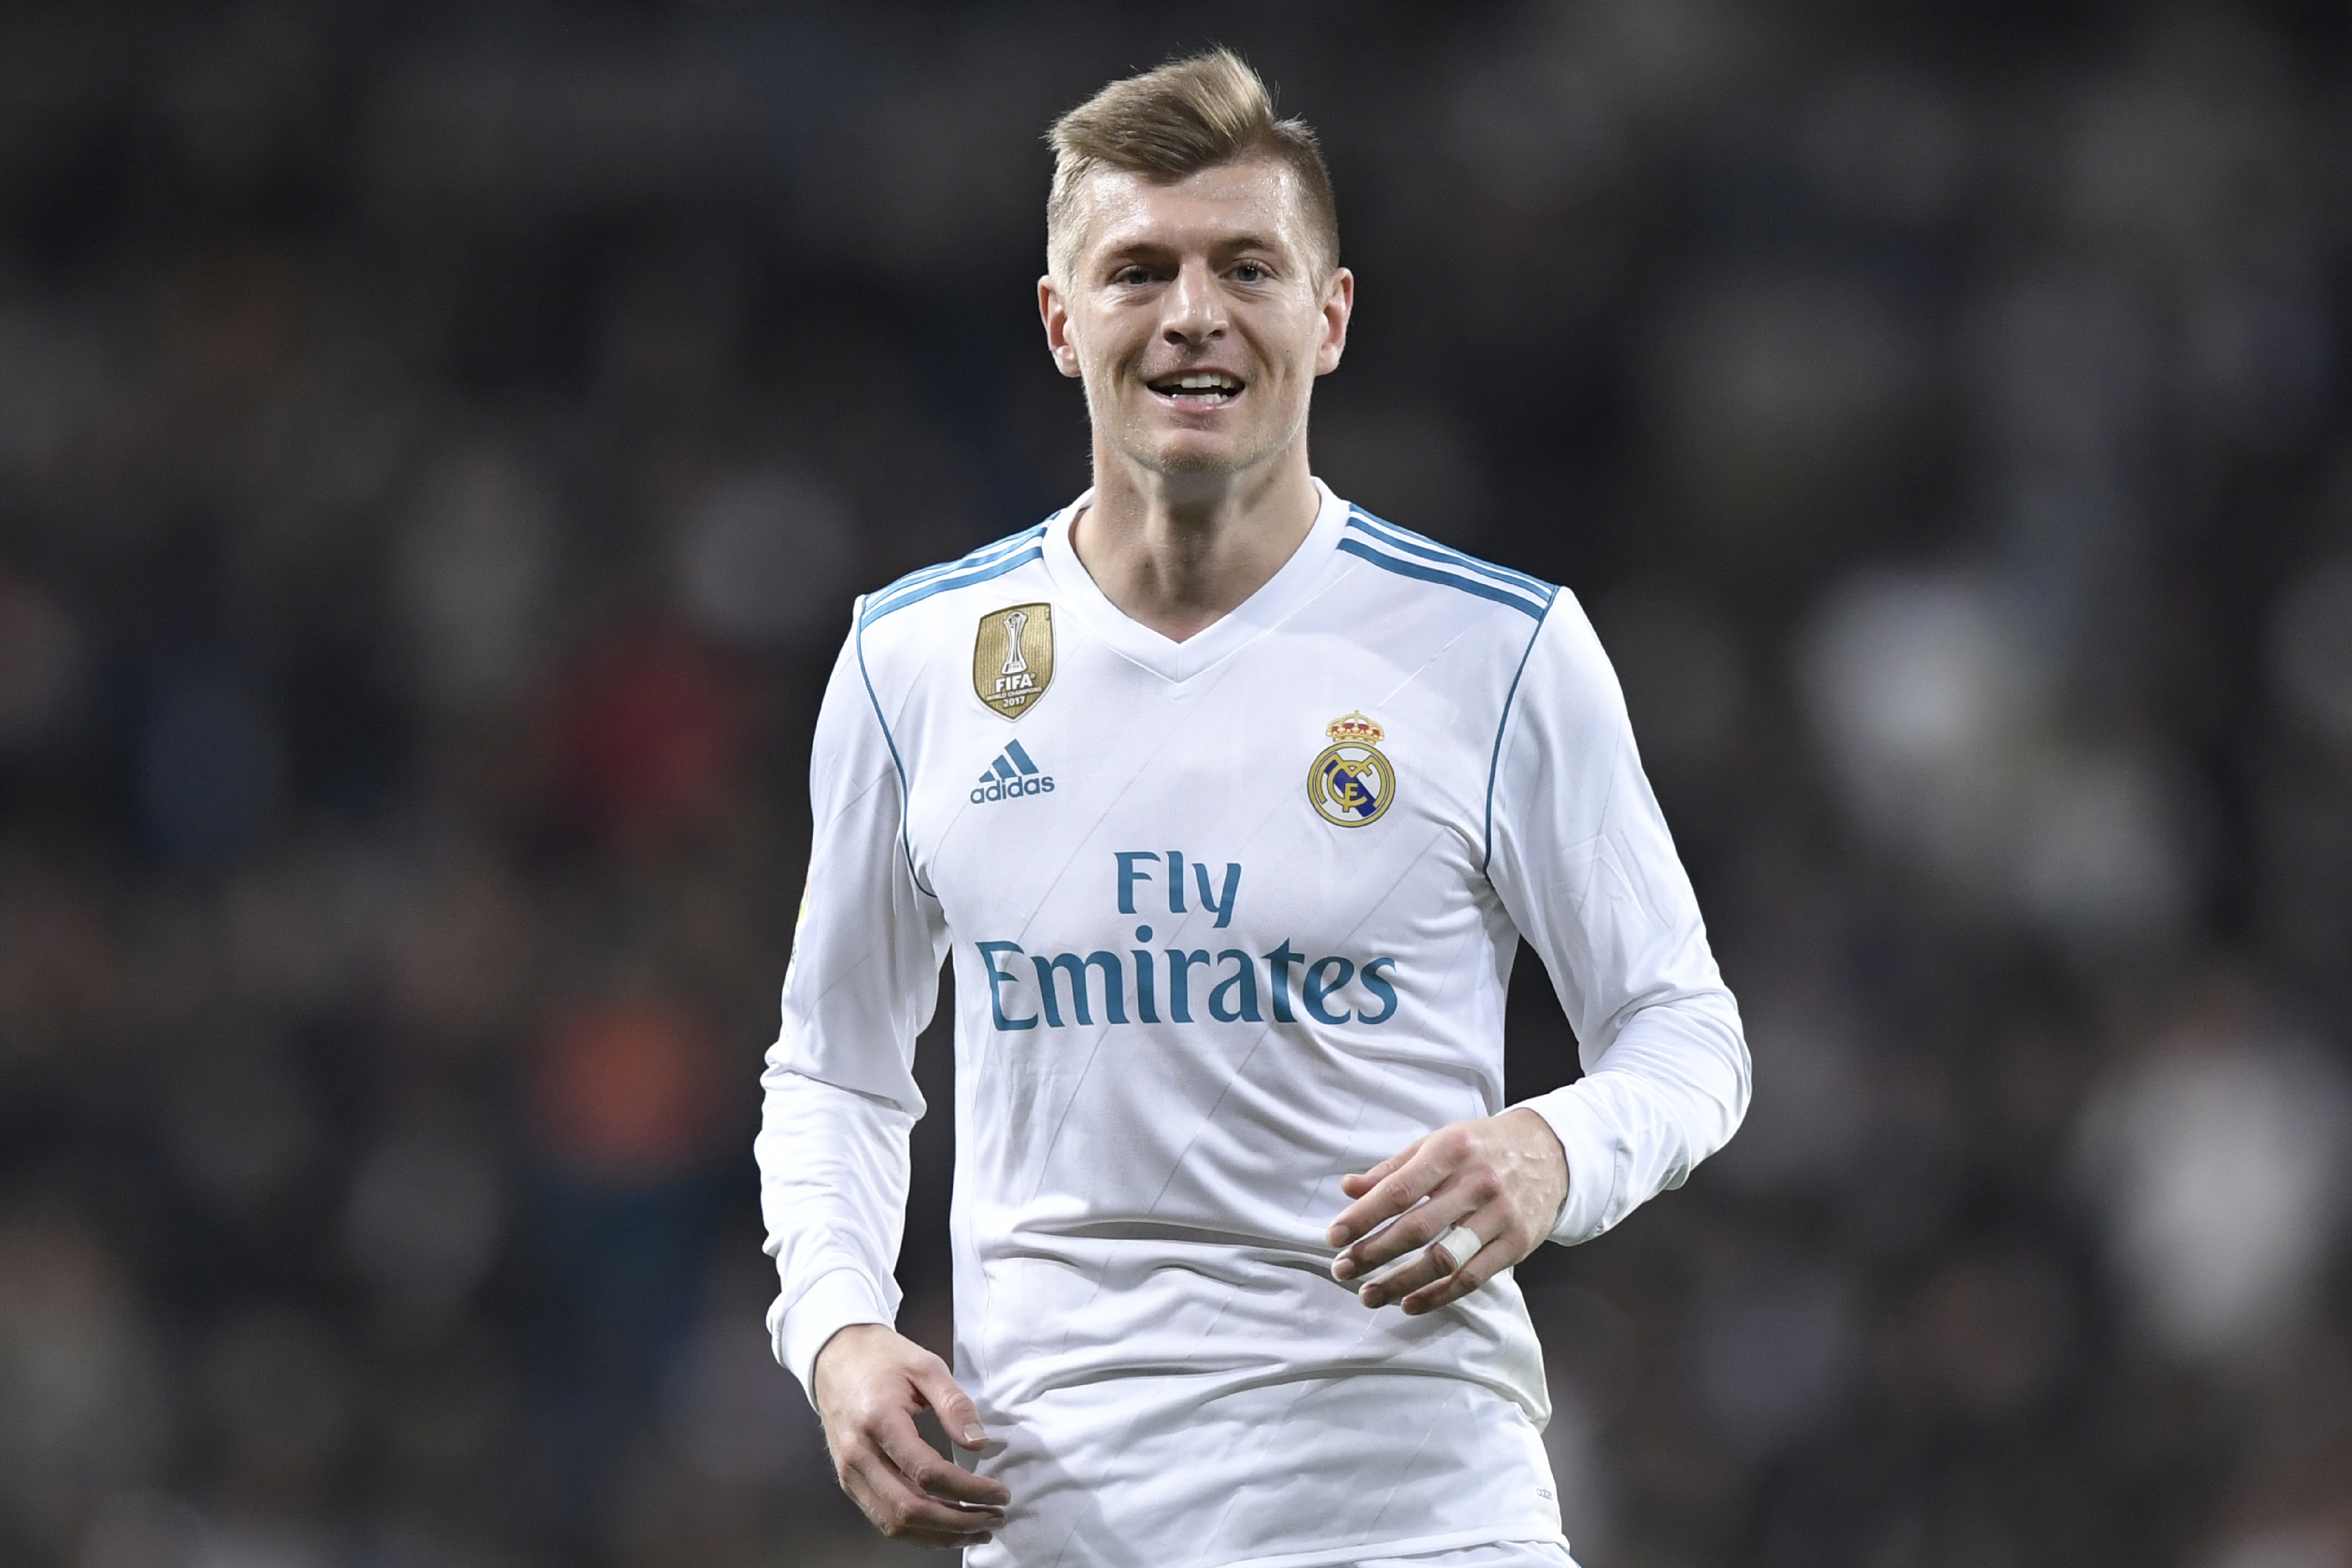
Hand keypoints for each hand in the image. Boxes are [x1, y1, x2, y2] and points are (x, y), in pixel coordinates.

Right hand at [811, 1323, 1008, 1546]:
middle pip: (910, 1509)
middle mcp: (858, 1454)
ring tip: (976, 1530)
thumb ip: (954, 1404)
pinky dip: (917, 1532)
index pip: (927, 1472)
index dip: (968, 1490)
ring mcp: (848, 1472)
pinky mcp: (848, 1481)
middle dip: (958, 1521)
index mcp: (878, 1420)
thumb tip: (980, 1444)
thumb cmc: (882, 1358)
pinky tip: (945, 1527)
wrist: (834, 1356)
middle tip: (994, 1517)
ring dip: (939, 1535)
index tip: (999, 1494)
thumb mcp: (925, 1365)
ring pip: (894, 1524)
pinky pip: (882, 1519)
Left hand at [1325, 1107, 1567, 1315]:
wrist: (1552, 1153)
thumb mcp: (1438, 1143)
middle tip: (1342, 1270)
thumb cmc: (1482, 1147)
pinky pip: (1472, 1277)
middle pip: (1417, 1228)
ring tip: (1368, 1295)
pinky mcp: (1517, 1243)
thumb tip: (1348, 1189)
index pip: (1398, 1190)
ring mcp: (1500, 1215)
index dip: (1362, 1217)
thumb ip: (1393, 1169)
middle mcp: (1478, 1182)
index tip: (1333, 1237)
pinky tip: (1410, 1303)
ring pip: (1444, 1259)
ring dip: (1401, 1282)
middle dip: (1373, 1253)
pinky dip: (1439, 1295)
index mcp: (1451, 1150)